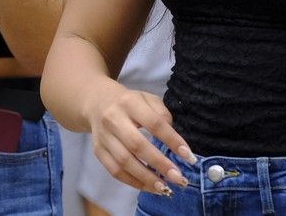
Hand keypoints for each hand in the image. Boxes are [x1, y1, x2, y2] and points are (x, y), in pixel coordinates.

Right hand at [85, 80, 192, 194]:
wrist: (97, 102)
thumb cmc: (129, 102)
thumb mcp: (147, 98)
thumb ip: (162, 114)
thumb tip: (174, 140)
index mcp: (129, 102)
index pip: (154, 123)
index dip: (172, 140)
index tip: (188, 156)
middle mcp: (114, 119)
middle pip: (137, 145)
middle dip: (160, 164)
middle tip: (179, 178)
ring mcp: (104, 137)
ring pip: (124, 162)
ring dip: (146, 178)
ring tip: (165, 188)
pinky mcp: (98, 151)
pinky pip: (115, 171)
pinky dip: (133, 182)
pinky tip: (149, 187)